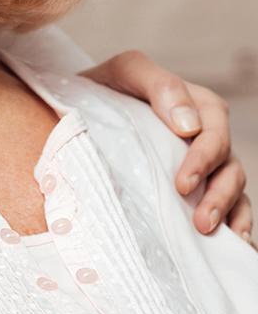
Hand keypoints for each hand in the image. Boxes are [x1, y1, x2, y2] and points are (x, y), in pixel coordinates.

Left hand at [82, 50, 251, 241]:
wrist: (76, 107)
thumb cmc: (105, 87)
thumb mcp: (125, 71)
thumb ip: (159, 85)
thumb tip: (188, 125)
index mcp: (196, 105)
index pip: (214, 130)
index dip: (203, 158)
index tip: (182, 185)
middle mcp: (205, 134)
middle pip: (228, 164)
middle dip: (218, 193)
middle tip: (200, 221)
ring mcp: (203, 160)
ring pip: (232, 185)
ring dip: (227, 210)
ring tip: (208, 232)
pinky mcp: (197, 183)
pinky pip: (230, 203)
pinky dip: (237, 221)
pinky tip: (233, 242)